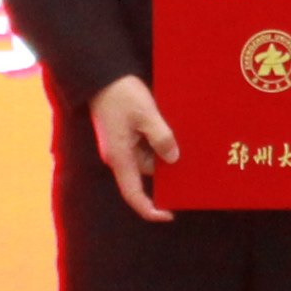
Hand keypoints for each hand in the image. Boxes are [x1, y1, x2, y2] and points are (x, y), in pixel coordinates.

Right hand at [90, 76, 175, 222]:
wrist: (102, 75)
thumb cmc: (121, 95)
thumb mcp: (146, 114)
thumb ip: (161, 138)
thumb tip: (173, 158)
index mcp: (120, 157)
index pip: (134, 195)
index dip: (150, 209)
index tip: (168, 215)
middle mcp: (118, 156)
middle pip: (146, 173)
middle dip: (166, 168)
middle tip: (189, 160)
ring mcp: (120, 146)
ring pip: (147, 157)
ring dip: (162, 150)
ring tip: (178, 136)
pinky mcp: (123, 135)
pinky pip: (143, 146)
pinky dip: (156, 141)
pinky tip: (169, 129)